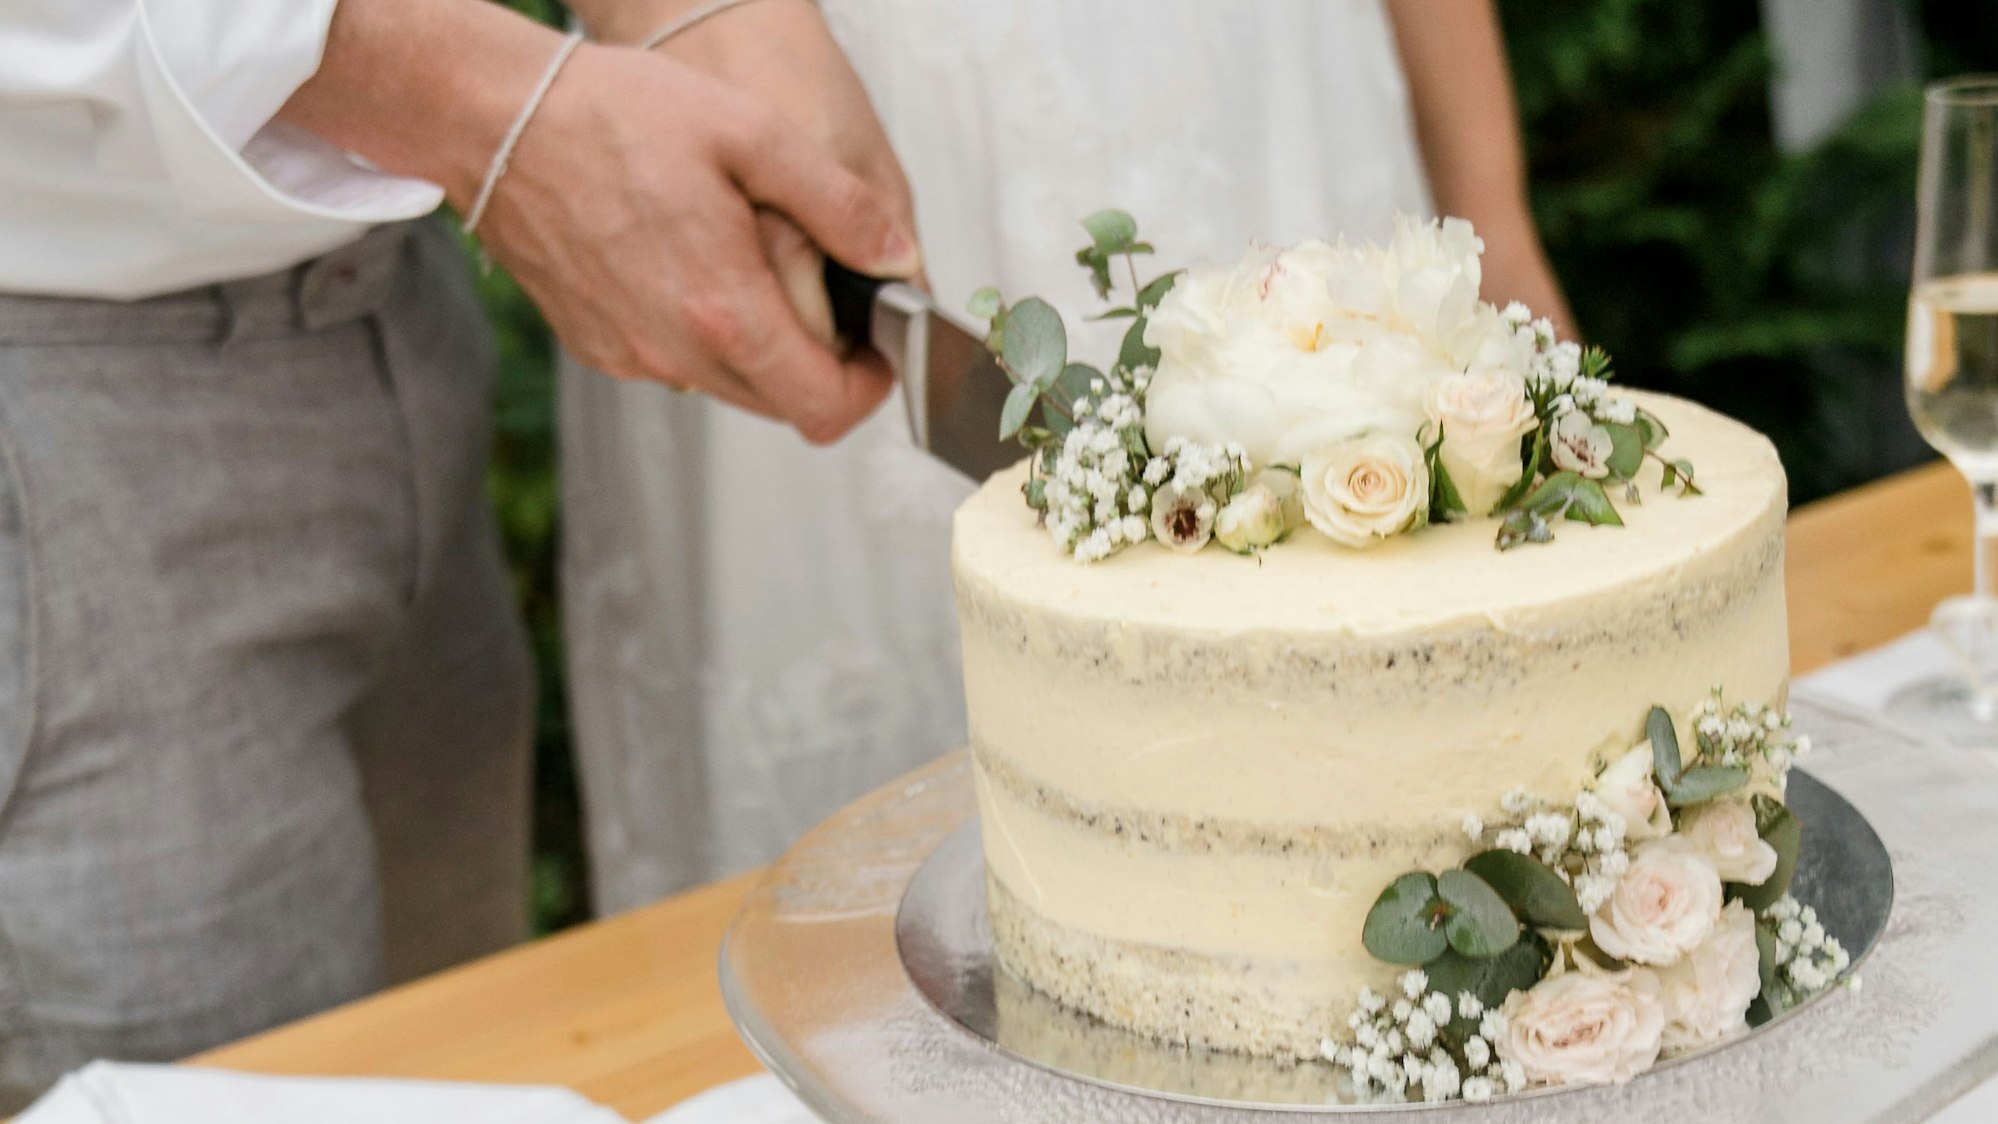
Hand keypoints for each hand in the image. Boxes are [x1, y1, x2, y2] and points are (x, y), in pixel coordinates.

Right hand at [480, 43, 918, 440]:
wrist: (498, 121)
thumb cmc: (617, 115)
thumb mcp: (755, 134)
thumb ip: (840, 205)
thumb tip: (898, 257)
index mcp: (725, 309)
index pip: (825, 407)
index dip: (869, 388)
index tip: (878, 349)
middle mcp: (676, 352)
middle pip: (784, 406)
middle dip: (822, 367)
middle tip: (832, 301)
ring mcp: (633, 357)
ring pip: (732, 387)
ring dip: (764, 351)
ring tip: (759, 269)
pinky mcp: (599, 347)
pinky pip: (678, 365)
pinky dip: (706, 335)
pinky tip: (695, 268)